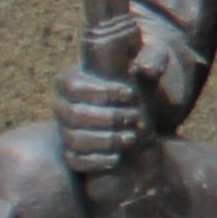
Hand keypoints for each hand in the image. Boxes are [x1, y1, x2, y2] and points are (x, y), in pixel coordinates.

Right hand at [55, 64, 144, 178]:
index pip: (71, 86)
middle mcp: (64, 105)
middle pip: (73, 115)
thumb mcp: (151, 58)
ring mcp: (66, 130)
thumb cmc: (140, 75)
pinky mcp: (74, 151)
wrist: (145, 101)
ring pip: (73, 139)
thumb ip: (152, 57)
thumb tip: (146, 69)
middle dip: (107, 118)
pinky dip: (94, 161)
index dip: (100, 92)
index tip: (130, 94)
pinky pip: (74, 160)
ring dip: (104, 140)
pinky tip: (116, 158)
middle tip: (135, 117)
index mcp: (73, 78)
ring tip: (131, 137)